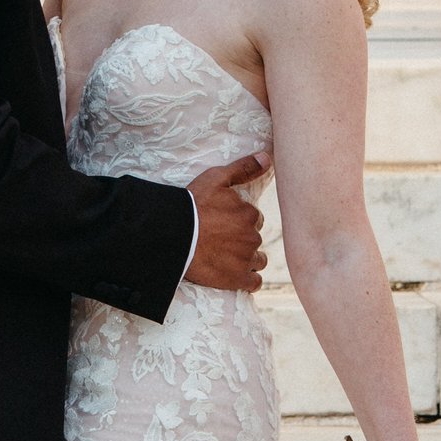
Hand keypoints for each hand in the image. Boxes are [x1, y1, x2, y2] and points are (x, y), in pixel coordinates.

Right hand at [182, 156, 266, 293]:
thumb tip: (268, 157)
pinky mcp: (237, 279)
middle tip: (222, 240)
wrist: (173, 235)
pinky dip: (248, 280)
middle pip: (254, 238)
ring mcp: (246, 260)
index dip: (240, 220)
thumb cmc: (192, 205)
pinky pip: (254, 283)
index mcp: (250, 214)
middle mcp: (252, 237)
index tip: (224, 222)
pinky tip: (237, 275)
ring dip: (248, 259)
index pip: (253, 218)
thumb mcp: (216, 178)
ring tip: (228, 258)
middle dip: (243, 239)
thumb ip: (244, 168)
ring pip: (258, 260)